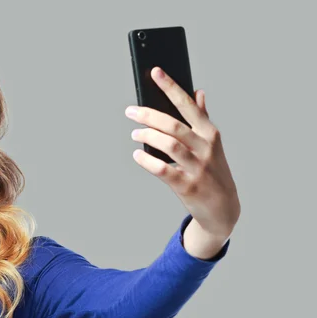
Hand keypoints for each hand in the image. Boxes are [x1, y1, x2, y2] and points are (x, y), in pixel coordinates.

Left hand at [126, 67, 239, 239]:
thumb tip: (198, 92)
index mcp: (210, 133)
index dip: (171, 87)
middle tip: (130, 111)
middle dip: (149, 115)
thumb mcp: (212, 144)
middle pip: (173, 125)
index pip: (188, 104)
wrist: (223, 208)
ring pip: (169, 145)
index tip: (156, 72)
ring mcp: (197, 167)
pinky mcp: (187, 186)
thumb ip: (202, 118)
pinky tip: (137, 156)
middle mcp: (205, 147)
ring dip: (148, 137)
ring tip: (135, 134)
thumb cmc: (213, 171)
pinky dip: (147, 161)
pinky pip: (162, 169)